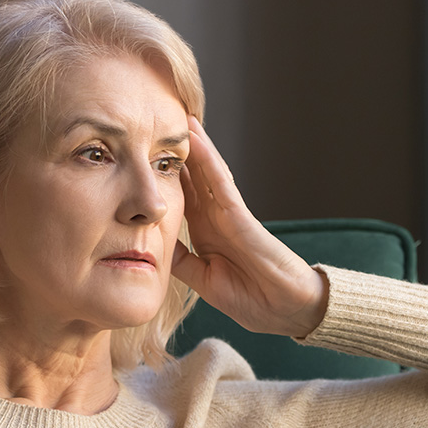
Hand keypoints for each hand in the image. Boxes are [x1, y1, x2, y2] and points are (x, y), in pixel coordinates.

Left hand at [172, 117, 326, 336]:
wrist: (287, 311)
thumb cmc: (253, 299)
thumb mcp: (204, 281)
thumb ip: (182, 261)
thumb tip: (153, 245)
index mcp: (206, 233)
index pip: (181, 197)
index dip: (163, 177)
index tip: (141, 156)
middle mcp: (217, 218)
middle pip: (192, 177)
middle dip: (176, 152)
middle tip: (154, 122)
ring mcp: (230, 214)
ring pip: (206, 172)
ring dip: (192, 144)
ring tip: (175, 116)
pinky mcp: (242, 217)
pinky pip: (221, 184)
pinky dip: (208, 161)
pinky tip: (196, 139)